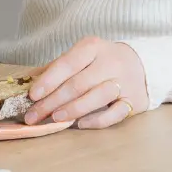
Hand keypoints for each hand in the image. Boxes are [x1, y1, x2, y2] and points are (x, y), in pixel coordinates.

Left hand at [25, 37, 147, 128]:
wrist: (143, 64)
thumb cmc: (102, 62)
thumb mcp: (82, 56)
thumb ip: (59, 68)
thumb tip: (29, 84)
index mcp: (93, 47)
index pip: (67, 63)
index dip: (48, 80)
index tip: (32, 95)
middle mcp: (110, 62)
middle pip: (78, 83)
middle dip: (53, 101)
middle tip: (34, 116)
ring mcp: (125, 81)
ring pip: (97, 96)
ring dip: (74, 109)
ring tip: (55, 119)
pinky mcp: (135, 100)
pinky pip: (115, 113)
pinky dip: (96, 120)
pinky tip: (80, 124)